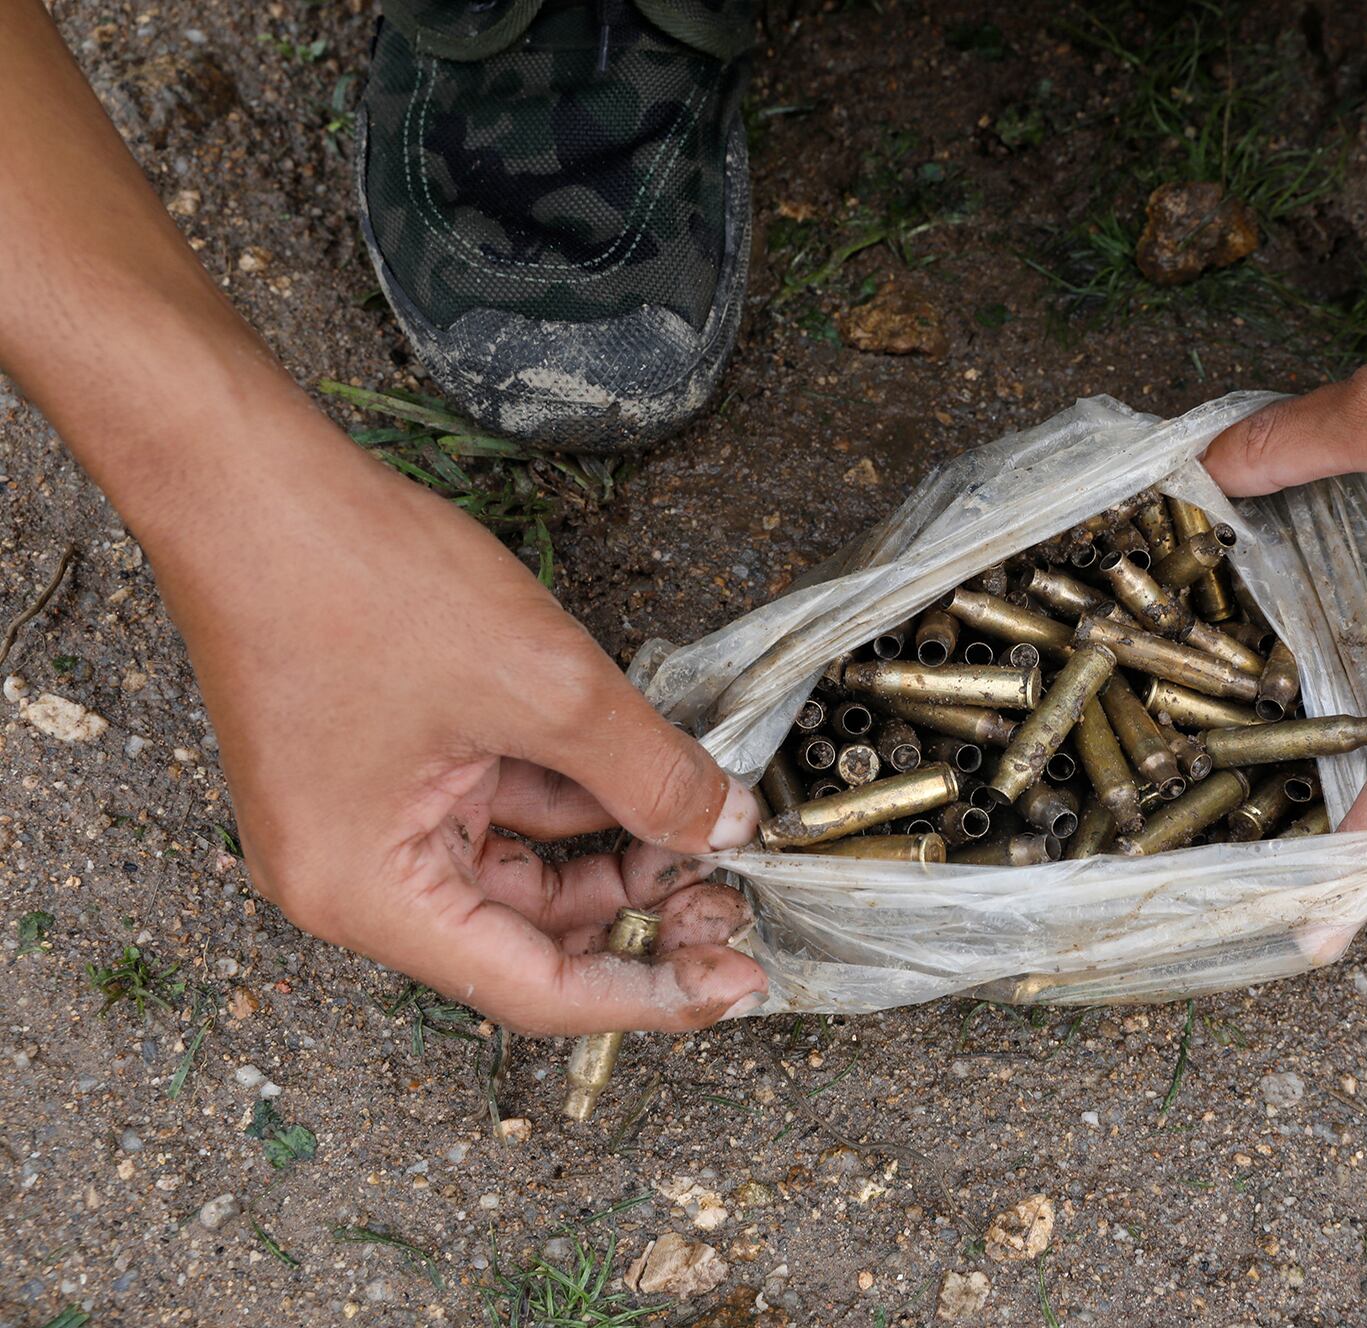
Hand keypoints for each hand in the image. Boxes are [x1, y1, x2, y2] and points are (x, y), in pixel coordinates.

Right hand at [154, 416, 767, 1034]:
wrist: (249, 481)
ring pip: (524, 870)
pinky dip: (576, 800)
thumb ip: (649, 772)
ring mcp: (371, 821)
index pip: (535, 987)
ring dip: (615, 856)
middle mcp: (357, 878)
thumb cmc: (351, 579)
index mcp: (367, 894)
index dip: (651, 992)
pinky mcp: (389, 766)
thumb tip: (728, 827)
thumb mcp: (543, 687)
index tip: (738, 977)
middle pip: (530, 937)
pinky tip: (649, 778)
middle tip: (737, 896)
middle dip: (640, 918)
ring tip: (708, 829)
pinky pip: (501, 808)